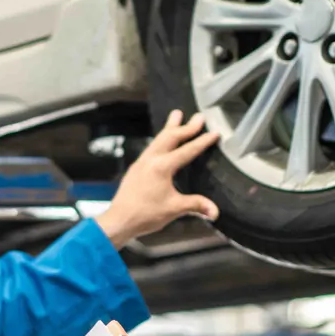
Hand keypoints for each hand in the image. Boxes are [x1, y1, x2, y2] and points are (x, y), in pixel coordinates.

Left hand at [95, 109, 219, 247]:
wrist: (119, 220)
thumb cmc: (145, 214)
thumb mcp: (174, 209)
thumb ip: (196, 206)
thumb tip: (215, 212)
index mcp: (162, 167)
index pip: (187, 150)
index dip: (202, 141)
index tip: (214, 132)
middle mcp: (151, 159)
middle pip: (171, 137)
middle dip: (186, 127)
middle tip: (199, 117)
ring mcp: (141, 162)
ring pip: (158, 139)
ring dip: (170, 127)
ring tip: (177, 115)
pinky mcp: (136, 168)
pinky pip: (151, 147)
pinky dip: (160, 139)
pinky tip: (161, 141)